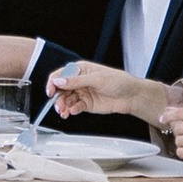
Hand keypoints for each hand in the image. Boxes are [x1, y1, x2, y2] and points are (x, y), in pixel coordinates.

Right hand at [47, 62, 168, 121]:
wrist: (132, 96)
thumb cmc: (119, 82)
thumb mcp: (96, 79)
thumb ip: (76, 81)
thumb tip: (59, 81)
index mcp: (80, 69)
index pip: (61, 75)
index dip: (53, 83)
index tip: (50, 92)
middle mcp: (79, 81)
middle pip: (62, 89)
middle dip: (58, 98)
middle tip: (58, 106)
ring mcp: (83, 93)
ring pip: (67, 100)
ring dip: (63, 106)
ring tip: (64, 112)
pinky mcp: (87, 104)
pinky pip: (75, 107)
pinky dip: (72, 110)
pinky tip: (72, 112)